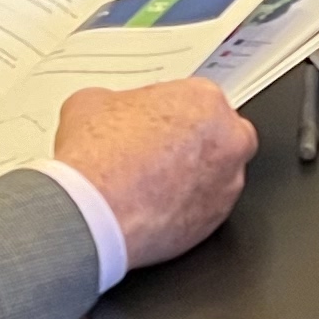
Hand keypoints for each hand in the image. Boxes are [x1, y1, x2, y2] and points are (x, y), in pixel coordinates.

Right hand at [53, 77, 257, 269]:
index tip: (155, 123)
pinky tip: (157, 205)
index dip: (170, 112)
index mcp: (203, 99)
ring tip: (155, 181)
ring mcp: (228, 182)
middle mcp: (227, 139)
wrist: (93, 214)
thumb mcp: (90, 103)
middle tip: (161, 150)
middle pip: (220, 134)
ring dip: (194, 175)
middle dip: (195, 141)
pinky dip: (188, 206)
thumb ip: (116, 100)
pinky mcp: (218, 219)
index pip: (196, 98)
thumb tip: (110, 109)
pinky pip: (207, 207)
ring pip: (219, 173)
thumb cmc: (97, 160)